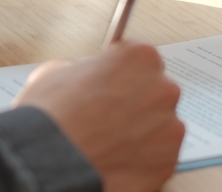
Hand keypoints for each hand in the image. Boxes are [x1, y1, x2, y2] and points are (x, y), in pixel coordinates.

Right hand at [15, 40, 184, 191]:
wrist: (51, 163)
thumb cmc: (52, 117)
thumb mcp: (57, 71)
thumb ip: (84, 70)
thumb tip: (84, 78)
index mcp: (141, 58)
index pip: (141, 60)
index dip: (122, 75)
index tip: (112, 85)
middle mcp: (163, 89)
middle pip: (155, 93)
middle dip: (135, 104)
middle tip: (107, 118)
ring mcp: (170, 128)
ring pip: (160, 127)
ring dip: (140, 133)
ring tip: (108, 143)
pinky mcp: (168, 162)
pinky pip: (158, 157)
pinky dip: (141, 160)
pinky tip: (115, 160)